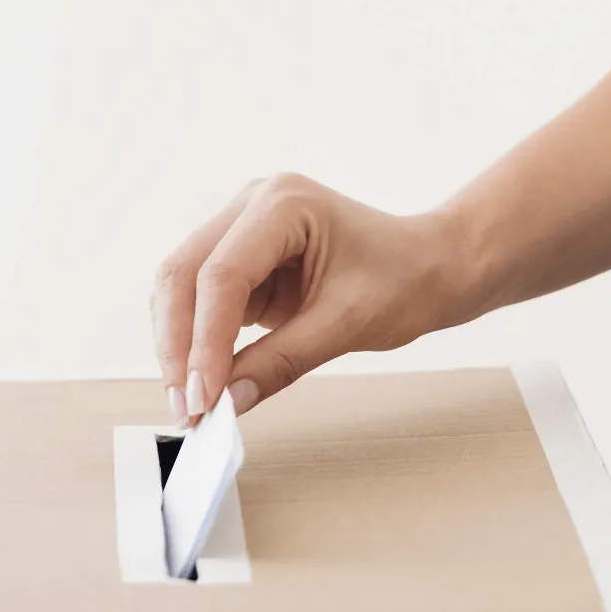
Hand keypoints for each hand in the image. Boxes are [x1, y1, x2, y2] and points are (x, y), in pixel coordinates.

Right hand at [151, 173, 471, 423]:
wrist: (432, 266)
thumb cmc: (405, 279)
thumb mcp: (346, 324)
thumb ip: (282, 362)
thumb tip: (227, 402)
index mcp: (285, 204)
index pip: (222, 274)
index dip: (204, 341)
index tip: (202, 398)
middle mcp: (254, 205)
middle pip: (184, 274)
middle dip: (178, 345)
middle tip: (186, 407)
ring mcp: (243, 228)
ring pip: (181, 287)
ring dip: (178, 345)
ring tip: (190, 403)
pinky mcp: (243, 259)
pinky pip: (200, 300)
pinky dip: (195, 342)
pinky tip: (203, 382)